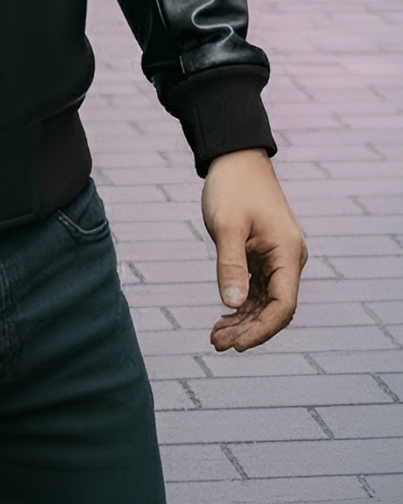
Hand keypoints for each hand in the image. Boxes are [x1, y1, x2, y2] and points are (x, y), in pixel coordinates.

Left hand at [201, 148, 306, 351]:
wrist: (235, 158)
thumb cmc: (232, 187)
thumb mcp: (226, 226)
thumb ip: (230, 265)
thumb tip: (232, 305)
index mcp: (287, 253)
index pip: (283, 305)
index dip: (261, 329)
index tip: (237, 344)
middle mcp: (288, 259)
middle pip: (275, 308)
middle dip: (248, 330)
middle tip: (216, 344)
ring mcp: (277, 258)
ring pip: (265, 301)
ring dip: (243, 321)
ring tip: (215, 337)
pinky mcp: (264, 255)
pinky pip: (257, 288)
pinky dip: (241, 304)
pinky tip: (223, 318)